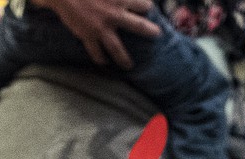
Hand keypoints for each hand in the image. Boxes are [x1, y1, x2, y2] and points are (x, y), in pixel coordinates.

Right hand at [32, 0, 159, 66]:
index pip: (142, 4)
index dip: (146, 5)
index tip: (148, 8)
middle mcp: (114, 15)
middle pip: (138, 26)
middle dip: (149, 31)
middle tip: (157, 35)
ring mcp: (101, 29)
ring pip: (117, 48)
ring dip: (124, 59)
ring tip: (129, 66)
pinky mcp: (87, 36)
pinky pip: (95, 53)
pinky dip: (100, 59)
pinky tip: (103, 63)